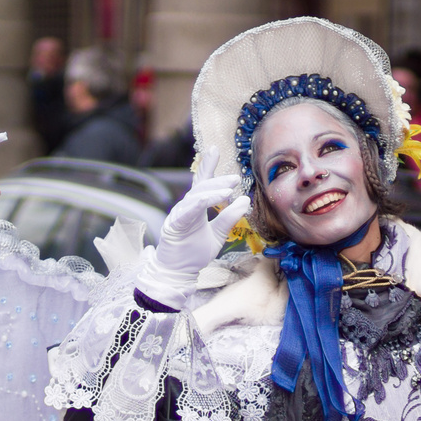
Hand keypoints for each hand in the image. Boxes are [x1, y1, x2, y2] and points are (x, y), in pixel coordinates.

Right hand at [136, 148, 250, 307]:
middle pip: (202, 187)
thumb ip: (229, 219)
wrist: (178, 272)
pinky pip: (189, 210)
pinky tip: (213, 199)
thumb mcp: (218, 235)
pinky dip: (201, 203)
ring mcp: (179, 214)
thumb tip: (245, 201)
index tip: (214, 148)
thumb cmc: (194, 253)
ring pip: (196, 196)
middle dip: (218, 179)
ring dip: (213, 191)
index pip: (202, 182)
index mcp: (196, 207)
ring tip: (230, 189)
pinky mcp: (175, 224)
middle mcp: (187, 206)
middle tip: (235, 177)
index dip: (207, 165)